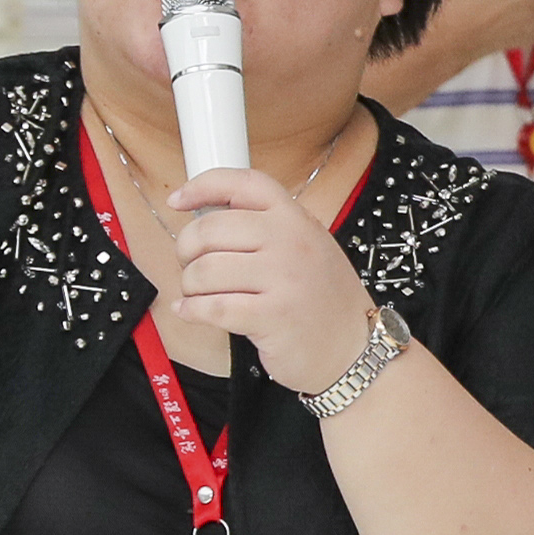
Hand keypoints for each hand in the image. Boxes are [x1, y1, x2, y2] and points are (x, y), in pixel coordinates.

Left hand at [168, 167, 381, 396]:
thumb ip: (267, 229)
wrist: (355, 349)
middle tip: (191, 266)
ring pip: (203, 271)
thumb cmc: (325, 301)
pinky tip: (192, 312)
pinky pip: (211, 307)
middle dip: (186, 251)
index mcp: (296, 219)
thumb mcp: (309, 247)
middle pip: (209, 230)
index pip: (243, 184)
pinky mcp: (271, 316)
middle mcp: (291, 242)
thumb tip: (206, 221)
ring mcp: (283, 279)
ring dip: (190, 286)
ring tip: (199, 295)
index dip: (202, 186)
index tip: (178, 200)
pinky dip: (191, 311)